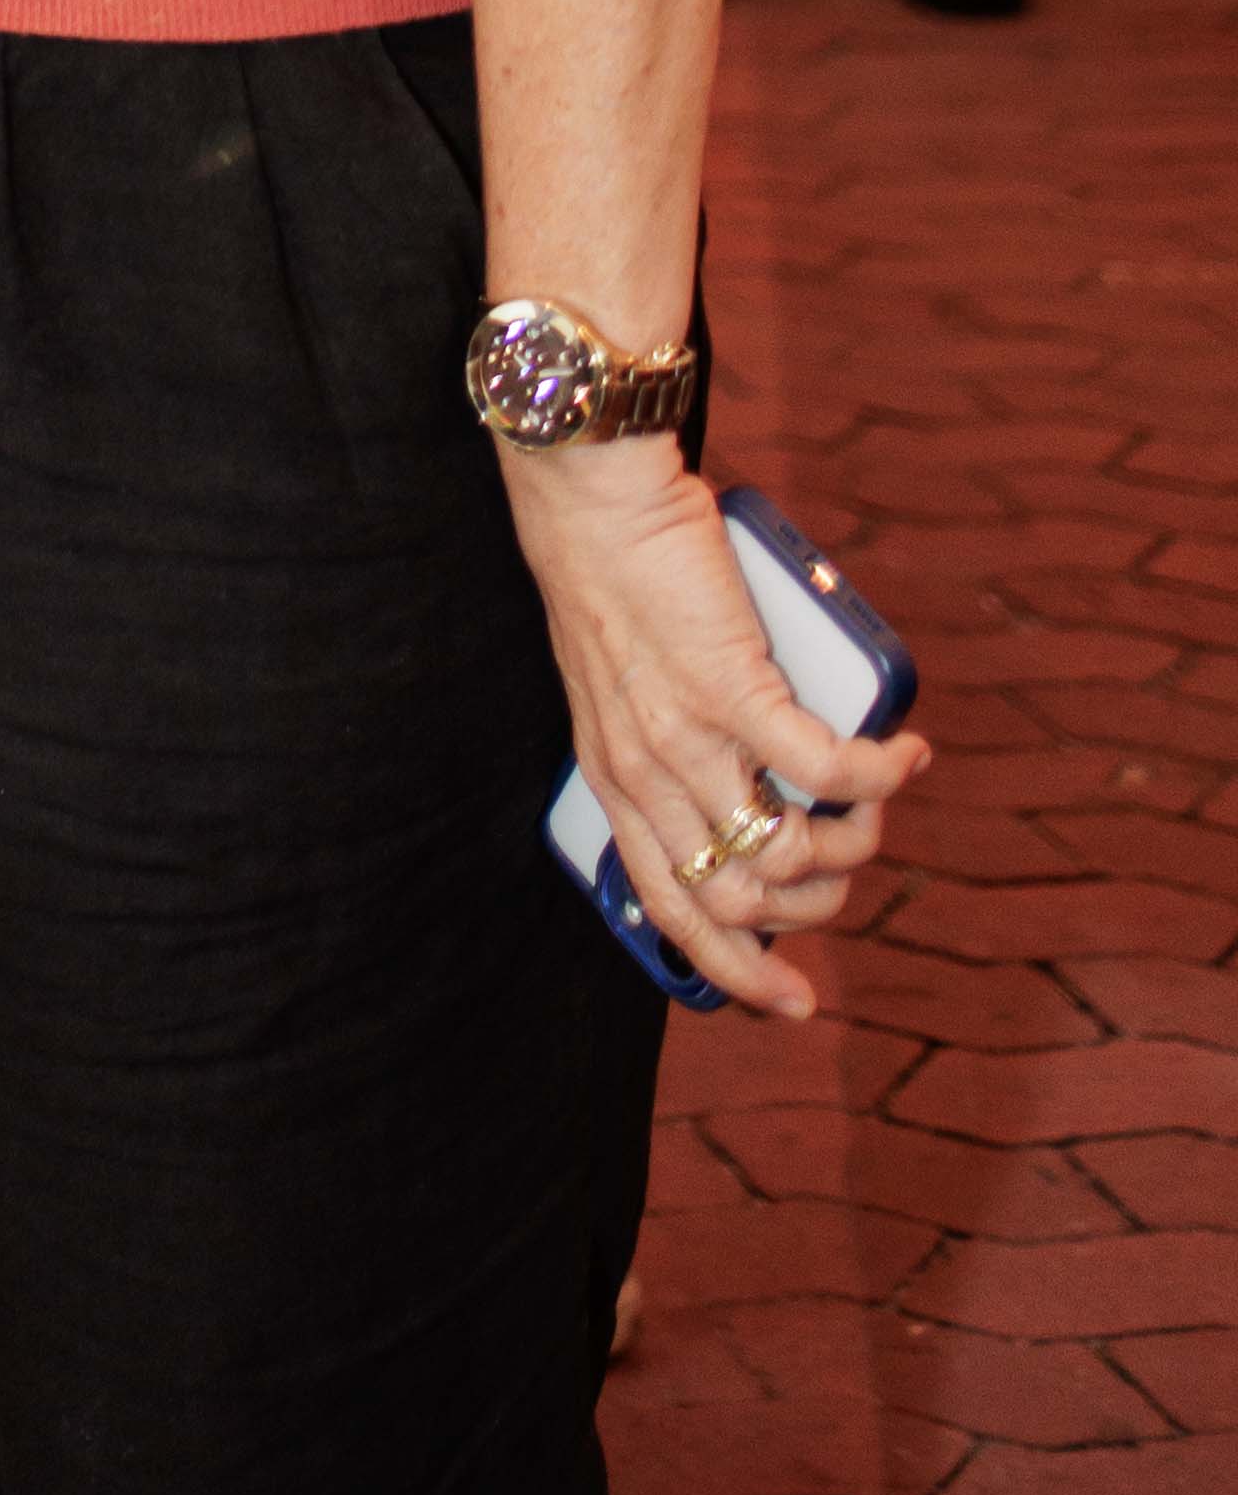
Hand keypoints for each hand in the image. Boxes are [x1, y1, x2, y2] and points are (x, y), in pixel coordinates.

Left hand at [503, 442, 929, 1019]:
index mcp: (614, 780)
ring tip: (879, 798)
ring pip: (788, 851)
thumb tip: (753, 771)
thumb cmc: (615, 574)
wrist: (592, 496)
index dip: (737, 970)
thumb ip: (667, 735)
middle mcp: (645, 775)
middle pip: (741, 902)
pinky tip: (902, 751)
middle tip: (852, 859)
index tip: (794, 998)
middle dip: (816, 906)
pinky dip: (877, 774)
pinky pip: (824, 768)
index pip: (673, 911)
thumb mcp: (616, 683)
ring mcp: (686, 736)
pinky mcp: (731, 685)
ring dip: (855, 841)